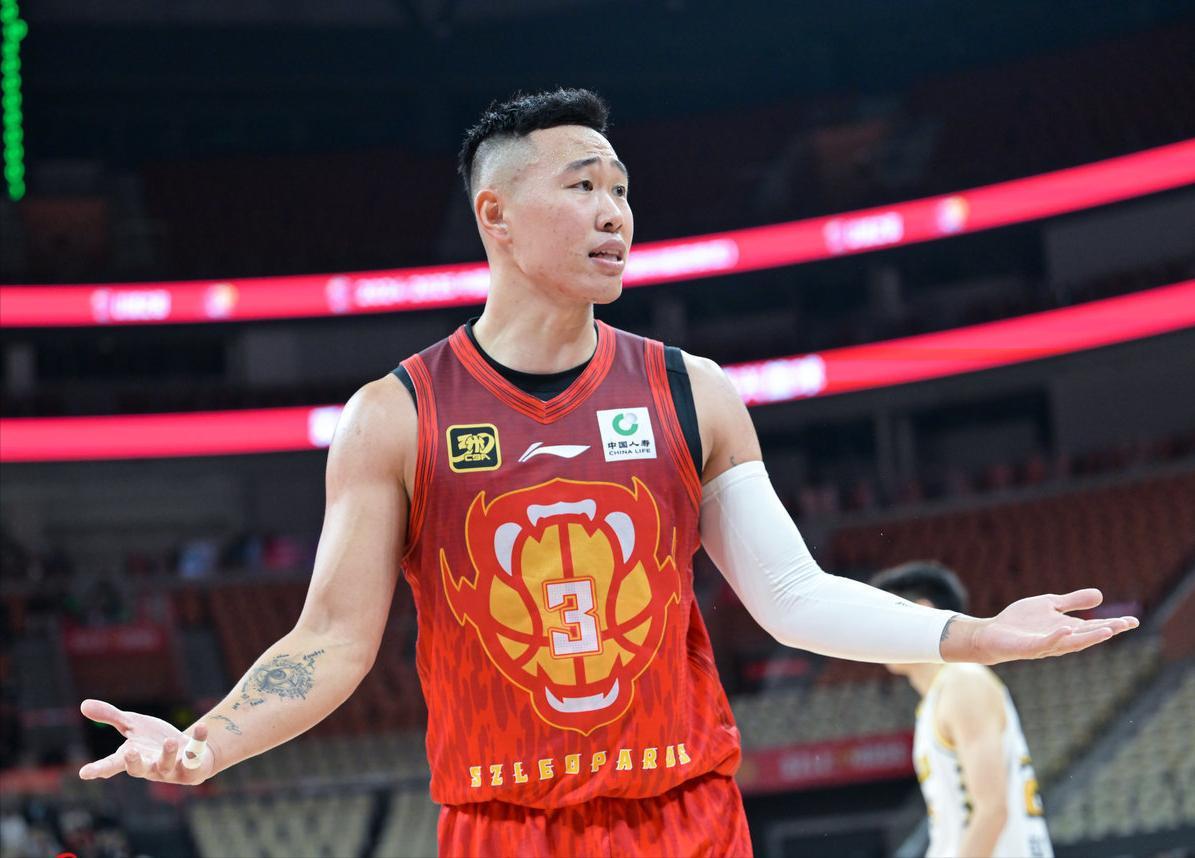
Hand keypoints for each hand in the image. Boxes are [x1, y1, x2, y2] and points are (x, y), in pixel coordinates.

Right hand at [78, 699, 214, 783]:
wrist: (190, 751)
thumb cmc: (155, 740)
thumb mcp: (134, 725)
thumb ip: (111, 717)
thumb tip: (83, 705)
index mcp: (134, 757)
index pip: (113, 765)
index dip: (99, 769)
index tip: (84, 773)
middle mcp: (150, 767)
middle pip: (139, 770)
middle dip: (134, 763)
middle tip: (127, 752)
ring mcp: (172, 769)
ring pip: (167, 765)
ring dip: (167, 753)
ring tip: (169, 741)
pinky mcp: (192, 767)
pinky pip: (195, 755)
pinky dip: (198, 739)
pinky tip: (201, 726)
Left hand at [947, 589, 1138, 663]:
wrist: (992, 634)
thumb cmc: (1021, 622)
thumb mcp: (1049, 605)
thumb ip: (1072, 601)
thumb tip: (1100, 595)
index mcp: (1067, 629)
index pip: (1094, 626)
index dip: (1114, 624)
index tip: (1134, 620)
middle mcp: (1061, 639)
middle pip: (1088, 636)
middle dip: (1108, 630)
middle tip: (1128, 624)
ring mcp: (1046, 645)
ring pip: (1072, 643)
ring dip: (1090, 637)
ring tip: (1108, 629)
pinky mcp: (1029, 647)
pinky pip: (1045, 643)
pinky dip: (1057, 636)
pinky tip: (1066, 627)